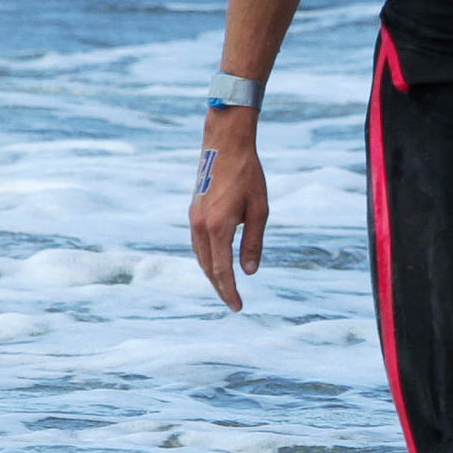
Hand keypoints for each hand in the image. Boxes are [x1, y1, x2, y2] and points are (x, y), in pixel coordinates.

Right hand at [187, 113, 267, 310]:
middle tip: (233, 303)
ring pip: (200, 257)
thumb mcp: (259, 210)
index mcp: (219, 227)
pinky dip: (206, 258)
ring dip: (212, 274)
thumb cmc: (248, 175)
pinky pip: (197, 244)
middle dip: (220, 287)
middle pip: (208, 268)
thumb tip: (249, 272)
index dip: (230, 291)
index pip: (222, 270)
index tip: (238, 307)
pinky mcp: (193, 212)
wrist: (226, 144)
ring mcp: (194, 219)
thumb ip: (253, 242)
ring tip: (225, 287)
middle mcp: (201, 226)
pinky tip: (216, 263)